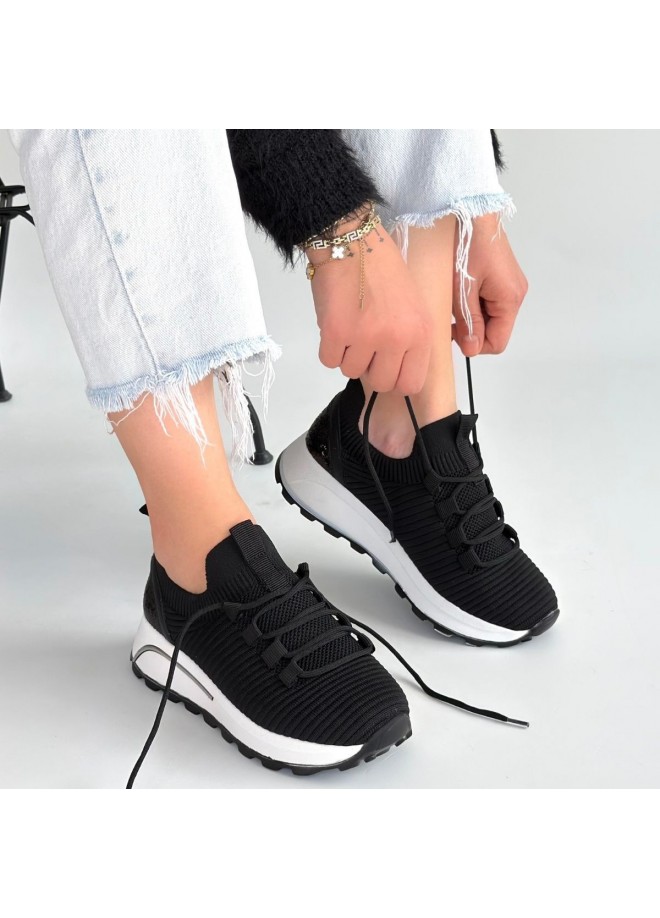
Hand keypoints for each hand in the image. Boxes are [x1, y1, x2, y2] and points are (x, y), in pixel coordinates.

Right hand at [309, 217, 433, 393]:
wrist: (353, 242)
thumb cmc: (383, 269)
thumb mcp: (414, 305)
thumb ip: (410, 340)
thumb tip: (396, 372)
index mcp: (420, 333)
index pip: (411, 384)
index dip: (395, 378)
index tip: (386, 367)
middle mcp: (395, 339)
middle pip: (380, 383)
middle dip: (369, 368)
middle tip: (365, 345)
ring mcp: (365, 338)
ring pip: (350, 371)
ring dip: (347, 355)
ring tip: (350, 328)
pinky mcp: (335, 333)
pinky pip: (328, 360)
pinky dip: (329, 347)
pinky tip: (335, 324)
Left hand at [452, 213, 527, 355]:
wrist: (473, 213)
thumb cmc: (468, 245)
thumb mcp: (463, 289)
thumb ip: (469, 322)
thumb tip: (472, 348)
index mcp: (510, 299)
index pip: (497, 342)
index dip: (475, 345)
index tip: (456, 335)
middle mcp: (516, 295)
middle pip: (496, 330)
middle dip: (473, 329)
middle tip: (451, 317)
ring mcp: (511, 287)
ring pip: (492, 317)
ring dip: (473, 316)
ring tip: (456, 300)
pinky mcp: (503, 280)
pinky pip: (491, 303)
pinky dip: (476, 304)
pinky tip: (462, 292)